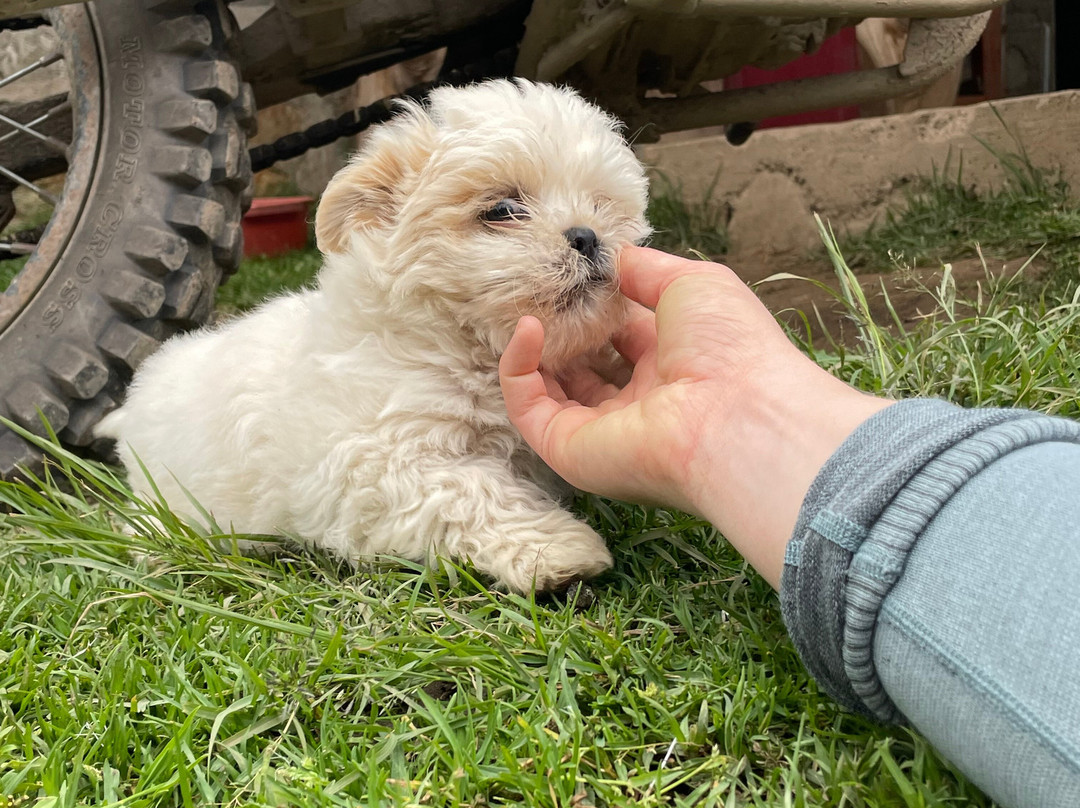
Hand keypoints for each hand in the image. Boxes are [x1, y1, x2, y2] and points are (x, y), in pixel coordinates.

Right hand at [499, 246, 889, 586]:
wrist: (739, 416)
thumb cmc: (731, 347)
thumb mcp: (692, 283)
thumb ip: (646, 268)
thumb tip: (613, 256)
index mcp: (672, 368)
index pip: (623, 338)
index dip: (598, 307)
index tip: (577, 275)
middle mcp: (637, 405)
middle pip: (583, 367)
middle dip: (561, 329)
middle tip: (542, 291)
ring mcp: (601, 432)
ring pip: (548, 390)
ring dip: (535, 347)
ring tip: (529, 305)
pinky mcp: (570, 451)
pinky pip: (528, 409)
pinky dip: (518, 368)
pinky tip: (527, 329)